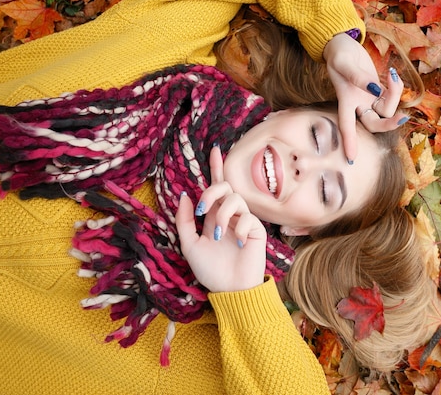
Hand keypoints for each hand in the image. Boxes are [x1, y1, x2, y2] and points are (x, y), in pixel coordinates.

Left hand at [175, 146, 266, 292]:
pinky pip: (247, 217)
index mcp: (213, 217)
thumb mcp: (189, 245)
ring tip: (217, 235)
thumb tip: (184, 196)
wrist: (230, 289)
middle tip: (202, 209)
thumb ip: (184, 221)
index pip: (215, 188)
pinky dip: (237, 227)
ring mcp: (243, 221)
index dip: (216, 168)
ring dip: (222, 214)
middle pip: (224, 187)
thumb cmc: (210, 271)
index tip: (216, 150)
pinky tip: (235, 242)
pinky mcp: (256, 230)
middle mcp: (229, 215)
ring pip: (234, 199)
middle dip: (211, 191)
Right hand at [323, 33, 406, 161]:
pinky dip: (396, 88)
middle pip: (374, 124)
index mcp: (346, 100)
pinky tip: (393, 75)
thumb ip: (359, 77)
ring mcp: (368, 98)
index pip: (347, 125)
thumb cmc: (338, 54)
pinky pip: (392, 97)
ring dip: (396, 95)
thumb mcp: (344, 63)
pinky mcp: (378, 90)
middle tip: (404, 116)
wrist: (343, 44)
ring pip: (386, 110)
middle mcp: (358, 104)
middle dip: (390, 123)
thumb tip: (376, 89)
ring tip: (392, 76)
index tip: (351, 159)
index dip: (349, 142)